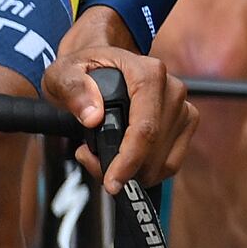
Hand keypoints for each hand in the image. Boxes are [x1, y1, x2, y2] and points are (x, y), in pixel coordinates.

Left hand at [46, 7, 189, 185]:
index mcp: (148, 73)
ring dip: (133, 172)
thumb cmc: (82, 70)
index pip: (145, 128)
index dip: (129, 159)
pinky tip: (121, 159)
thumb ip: (72, 89)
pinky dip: (145, 171)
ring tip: (99, 156)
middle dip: (123, 169)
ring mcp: (182, 108)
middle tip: (88, 159)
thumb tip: (93, 116)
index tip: (111, 182)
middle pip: (154, 149)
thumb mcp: (62, 74)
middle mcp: (173, 90)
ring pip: (164, 162)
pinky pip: (170, 163)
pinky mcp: (185, 124)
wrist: (100, 65)